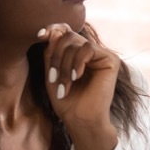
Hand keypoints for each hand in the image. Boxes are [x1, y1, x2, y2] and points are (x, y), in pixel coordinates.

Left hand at [38, 23, 118, 149]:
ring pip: (76, 43)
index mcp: (77, 53)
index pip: (66, 31)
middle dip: (56, 56)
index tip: (39, 35)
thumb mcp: (52, 73)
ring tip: (64, 85)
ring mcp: (102, 55)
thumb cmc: (66, 100)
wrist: (80, 120)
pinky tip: (77, 77)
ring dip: (64, 65)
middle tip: (53, 78)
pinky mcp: (111, 60)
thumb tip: (53, 30)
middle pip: (68, 36)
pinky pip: (88, 49)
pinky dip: (78, 62)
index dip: (53, 29)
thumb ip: (52, 52)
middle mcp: (90, 51)